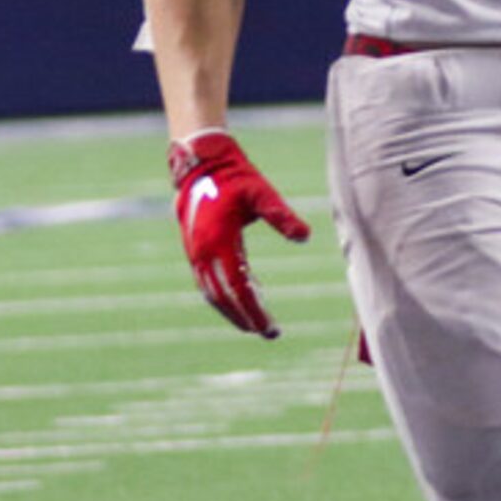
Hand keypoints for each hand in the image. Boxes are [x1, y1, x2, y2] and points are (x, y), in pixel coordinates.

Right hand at [170, 129, 310, 338]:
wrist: (201, 166)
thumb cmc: (235, 178)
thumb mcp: (262, 193)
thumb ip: (282, 215)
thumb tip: (305, 236)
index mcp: (219, 242)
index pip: (238, 287)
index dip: (254, 310)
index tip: (269, 327)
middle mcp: (203, 253)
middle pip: (223, 297)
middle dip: (244, 318)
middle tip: (269, 333)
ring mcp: (195, 254)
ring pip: (212, 293)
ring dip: (232, 311)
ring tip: (255, 325)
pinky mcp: (195, 251)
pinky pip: (208, 283)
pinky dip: (224, 297)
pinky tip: (244, 300)